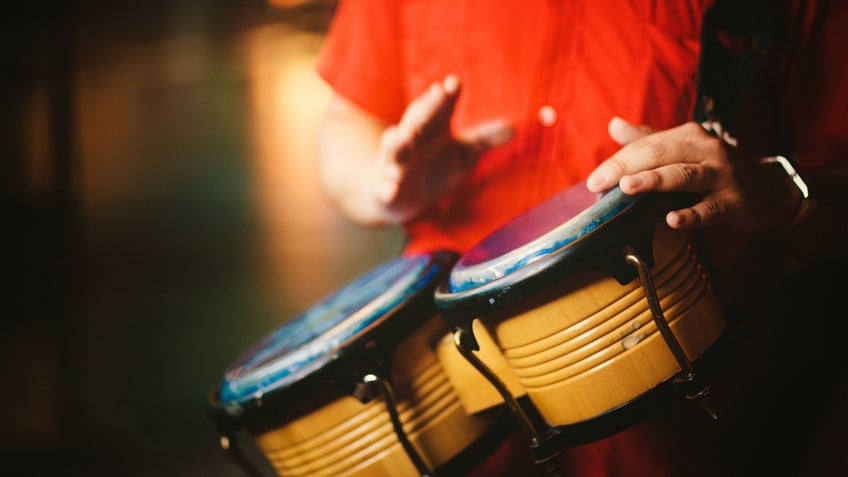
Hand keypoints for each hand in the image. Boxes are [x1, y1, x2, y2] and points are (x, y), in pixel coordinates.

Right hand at [371, 74, 512, 222]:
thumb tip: (514, 128)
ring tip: (406, 136)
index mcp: (432, 127)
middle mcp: (412, 140)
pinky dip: (387, 186)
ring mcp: (396, 162)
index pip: (440, 107)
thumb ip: (485, 139)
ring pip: (395, 149)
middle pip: (418, 120)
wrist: (400, 195)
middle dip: (426, 108)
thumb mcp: (464, 153)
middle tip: (436, 95)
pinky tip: (391, 187)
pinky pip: (386, 185)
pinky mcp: (386, 186)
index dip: (447, 96)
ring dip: (399, 142)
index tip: (454, 83)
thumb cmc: (435, 167)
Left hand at [586, 117, 801, 236]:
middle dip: (627, 168)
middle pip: (662, 155)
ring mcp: (724, 176)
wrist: (767, 191)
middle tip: (600, 183)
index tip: (594, 180)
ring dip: (655, 181)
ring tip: (628, 188)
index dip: (618, 161)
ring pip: (685, 176)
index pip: (648, 145)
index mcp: (690, 136)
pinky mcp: (736, 202)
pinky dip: (692, 215)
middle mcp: (708, 150)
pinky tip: (672, 220)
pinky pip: (710, 209)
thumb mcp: (684, 150)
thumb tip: (614, 124)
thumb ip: (648, 140)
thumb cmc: (715, 170)